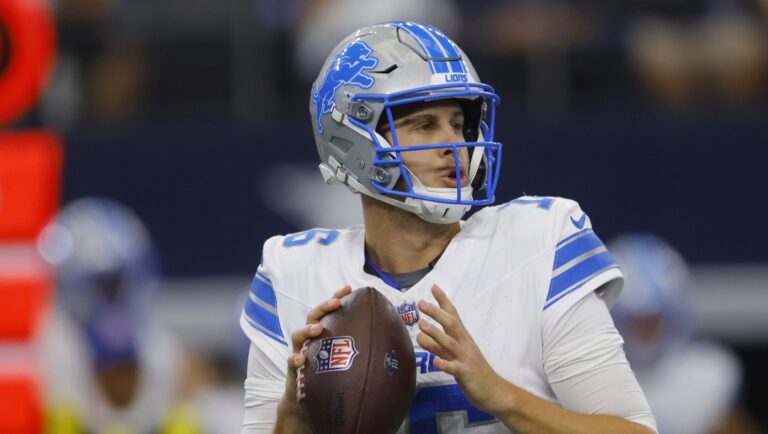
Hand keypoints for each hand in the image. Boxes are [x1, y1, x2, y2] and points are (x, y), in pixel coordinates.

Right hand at [277, 286, 351, 425]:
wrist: (309, 401)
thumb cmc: (331, 376)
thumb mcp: (346, 360)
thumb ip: (360, 348)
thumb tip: (390, 340)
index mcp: (324, 333)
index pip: (329, 311)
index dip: (337, 297)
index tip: (349, 288)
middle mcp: (310, 338)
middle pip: (313, 316)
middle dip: (324, 307)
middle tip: (336, 303)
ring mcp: (300, 351)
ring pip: (298, 334)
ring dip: (307, 329)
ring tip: (318, 329)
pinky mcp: (293, 369)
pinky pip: (291, 362)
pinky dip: (295, 359)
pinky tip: (302, 359)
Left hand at [416, 285, 506, 414]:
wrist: (495, 391)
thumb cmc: (473, 371)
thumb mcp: (453, 356)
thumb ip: (436, 346)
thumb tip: (419, 336)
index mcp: (463, 338)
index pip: (453, 315)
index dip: (443, 301)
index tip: (433, 287)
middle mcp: (464, 344)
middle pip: (451, 324)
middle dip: (436, 313)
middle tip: (421, 303)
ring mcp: (465, 359)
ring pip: (450, 343)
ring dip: (436, 333)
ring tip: (422, 325)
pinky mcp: (466, 374)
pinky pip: (455, 368)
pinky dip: (445, 364)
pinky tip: (435, 362)